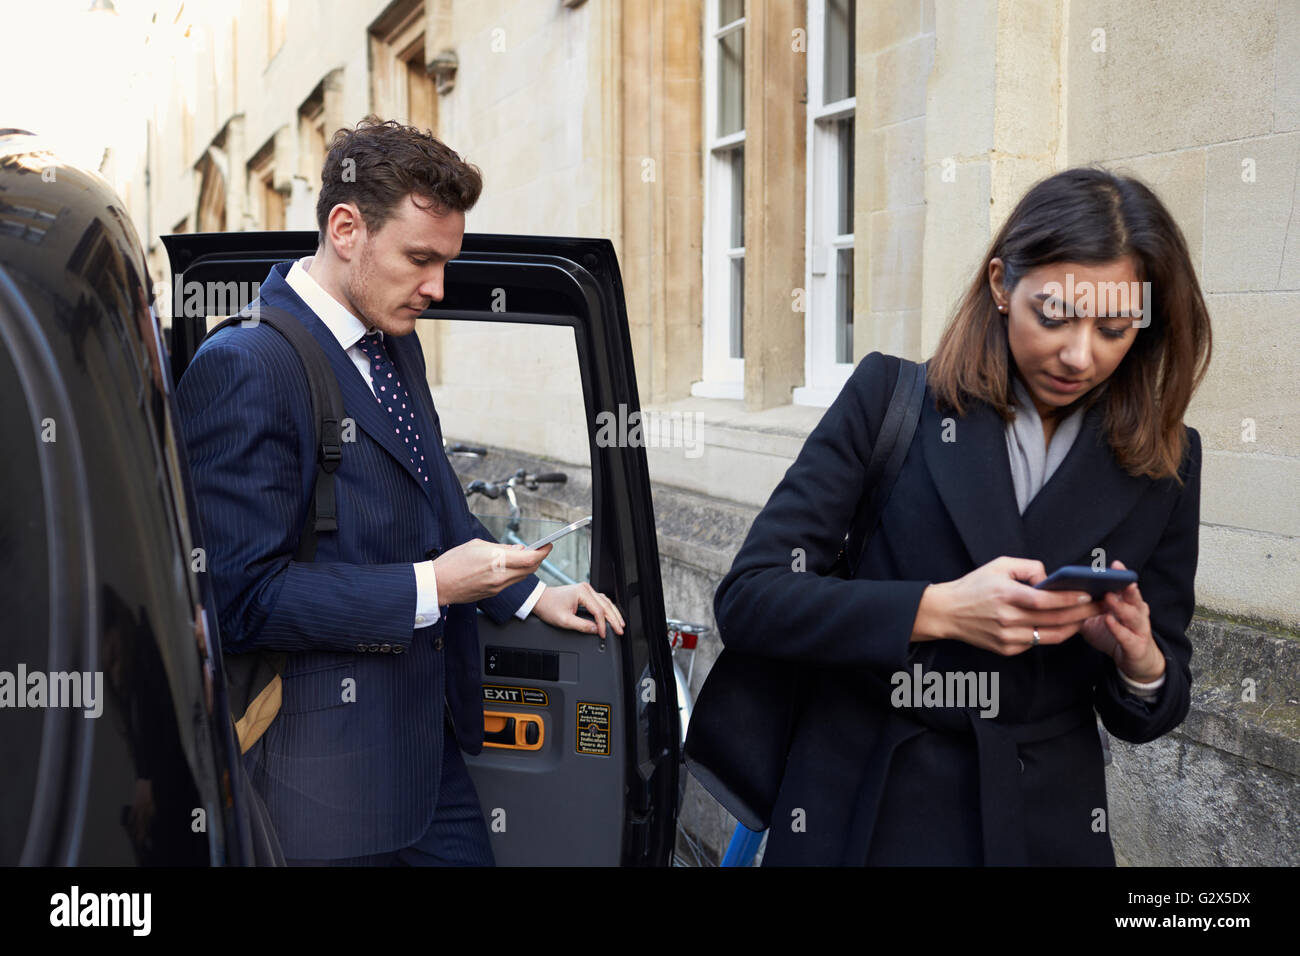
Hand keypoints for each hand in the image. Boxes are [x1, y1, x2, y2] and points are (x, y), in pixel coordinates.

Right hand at [432, 539, 551, 605]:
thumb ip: (501, 548)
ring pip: (522, 577)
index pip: (530, 558)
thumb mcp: (477, 546)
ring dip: (527, 567)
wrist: (438, 585)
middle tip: (539, 549)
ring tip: (522, 556)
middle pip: (531, 569)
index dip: (543, 552)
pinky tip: (508, 567)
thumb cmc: (452, 562)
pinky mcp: (493, 594)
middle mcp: (500, 576)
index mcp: (496, 560)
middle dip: (538, 559)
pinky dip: (514, 574)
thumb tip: (518, 549)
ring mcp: (497, 588)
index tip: (548, 545)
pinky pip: (510, 583)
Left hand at [532, 583, 624, 638]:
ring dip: (613, 613)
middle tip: (620, 630)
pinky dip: (607, 609)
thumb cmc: (549, 606)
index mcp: (582, 592)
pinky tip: (611, 615)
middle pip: (606, 605)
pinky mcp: (584, 593)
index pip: (599, 611)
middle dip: (614, 619)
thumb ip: (582, 626)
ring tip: (620, 624)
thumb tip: (595, 630)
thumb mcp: (564, 620)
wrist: (539, 599)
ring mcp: (586, 590)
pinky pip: (601, 601)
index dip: (603, 624)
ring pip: (606, 602)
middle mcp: (586, 589)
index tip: (603, 634)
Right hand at [918, 556, 1103, 654]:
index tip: (1088, 595)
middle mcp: (1007, 619)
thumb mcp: (999, 565)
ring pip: (1051, 635)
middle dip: (1082, 613)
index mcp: (1005, 595)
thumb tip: (1052, 579)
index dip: (1069, 599)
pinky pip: (1037, 642)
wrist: (947, 612)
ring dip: (1074, 627)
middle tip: (1101, 606)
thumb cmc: (974, 585)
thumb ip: (1029, 568)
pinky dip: (1055, 634)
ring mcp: (1007, 637)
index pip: (1044, 600)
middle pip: (1054, 619)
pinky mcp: (1007, 649)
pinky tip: (1066, 625)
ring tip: (1088, 617)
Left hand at [1078, 559, 1164, 681]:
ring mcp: (1139, 629)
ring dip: (1120, 605)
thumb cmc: (1114, 635)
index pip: (1125, 586)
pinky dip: (1118, 628)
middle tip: (1114, 575)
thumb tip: (1060, 595)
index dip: (1121, 575)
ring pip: (1132, 615)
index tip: (1114, 564)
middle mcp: (1137, 613)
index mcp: (1128, 603)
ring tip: (1108, 596)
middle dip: (1124, 586)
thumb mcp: (1096, 619)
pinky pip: (1127, 636)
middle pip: (1132, 597)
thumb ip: (1084, 607)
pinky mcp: (1137, 646)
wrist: (1135, 662)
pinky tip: (1108, 620)